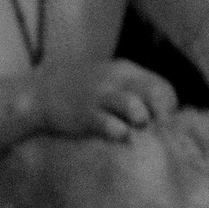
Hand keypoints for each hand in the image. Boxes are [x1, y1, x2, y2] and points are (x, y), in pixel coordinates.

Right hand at [31, 58, 176, 141]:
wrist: (39, 94)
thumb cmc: (82, 92)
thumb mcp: (110, 82)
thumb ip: (134, 91)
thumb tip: (164, 114)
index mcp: (126, 71)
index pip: (163, 86)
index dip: (169, 106)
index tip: (164, 122)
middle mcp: (116, 79)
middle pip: (154, 93)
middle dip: (161, 115)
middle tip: (155, 130)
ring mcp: (99, 96)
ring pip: (134, 106)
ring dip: (141, 121)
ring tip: (136, 130)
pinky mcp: (84, 114)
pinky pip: (109, 124)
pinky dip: (119, 132)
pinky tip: (119, 136)